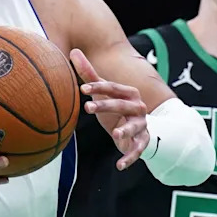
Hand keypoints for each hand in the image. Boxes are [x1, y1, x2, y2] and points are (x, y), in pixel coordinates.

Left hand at [70, 48, 148, 170]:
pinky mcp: (142, 142)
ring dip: (126, 130)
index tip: (82, 88)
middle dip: (106, 105)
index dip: (98, 87)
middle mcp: (138, 107)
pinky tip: (119, 166)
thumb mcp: (104, 92)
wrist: (140, 128)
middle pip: (122, 104)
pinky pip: (138, 150)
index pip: (113, 87)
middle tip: (87, 107)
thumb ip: (89, 74)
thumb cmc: (117, 107)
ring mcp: (142, 125)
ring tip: (115, 135)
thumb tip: (73, 51)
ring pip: (135, 126)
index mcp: (128, 93)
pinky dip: (130, 158)